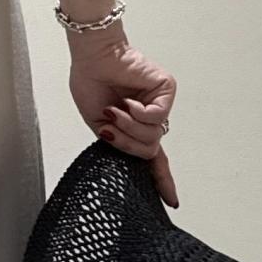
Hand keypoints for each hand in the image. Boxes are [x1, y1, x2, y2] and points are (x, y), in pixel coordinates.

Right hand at [67, 31, 178, 207]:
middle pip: (149, 151)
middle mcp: (151, 118)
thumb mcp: (100, 126)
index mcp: (136, 128)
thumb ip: (118, 144)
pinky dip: (138, 113)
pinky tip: (127, 101)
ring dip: (129, 126)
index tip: (171, 201)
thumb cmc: (91, 84)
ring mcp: (160, 104)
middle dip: (127, 143)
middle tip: (110, 127)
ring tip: (115, 110)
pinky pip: (157, 116)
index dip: (161, 181)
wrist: (91, 59)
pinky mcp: (166, 89)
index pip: (154, 160)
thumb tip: (133, 159)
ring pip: (153, 136)